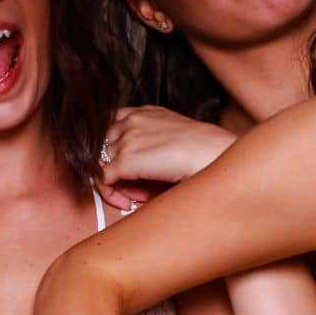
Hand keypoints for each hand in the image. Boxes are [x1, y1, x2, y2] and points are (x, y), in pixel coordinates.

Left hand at [98, 107, 235, 210]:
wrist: (214, 153)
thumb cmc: (204, 149)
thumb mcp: (173, 136)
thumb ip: (151, 144)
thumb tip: (140, 169)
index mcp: (143, 112)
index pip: (111, 126)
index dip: (115, 149)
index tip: (129, 167)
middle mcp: (130, 121)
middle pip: (103, 146)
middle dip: (114, 168)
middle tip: (133, 186)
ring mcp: (126, 140)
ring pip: (101, 164)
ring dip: (116, 183)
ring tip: (137, 196)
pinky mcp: (125, 161)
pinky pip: (102, 180)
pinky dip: (111, 194)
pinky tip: (128, 202)